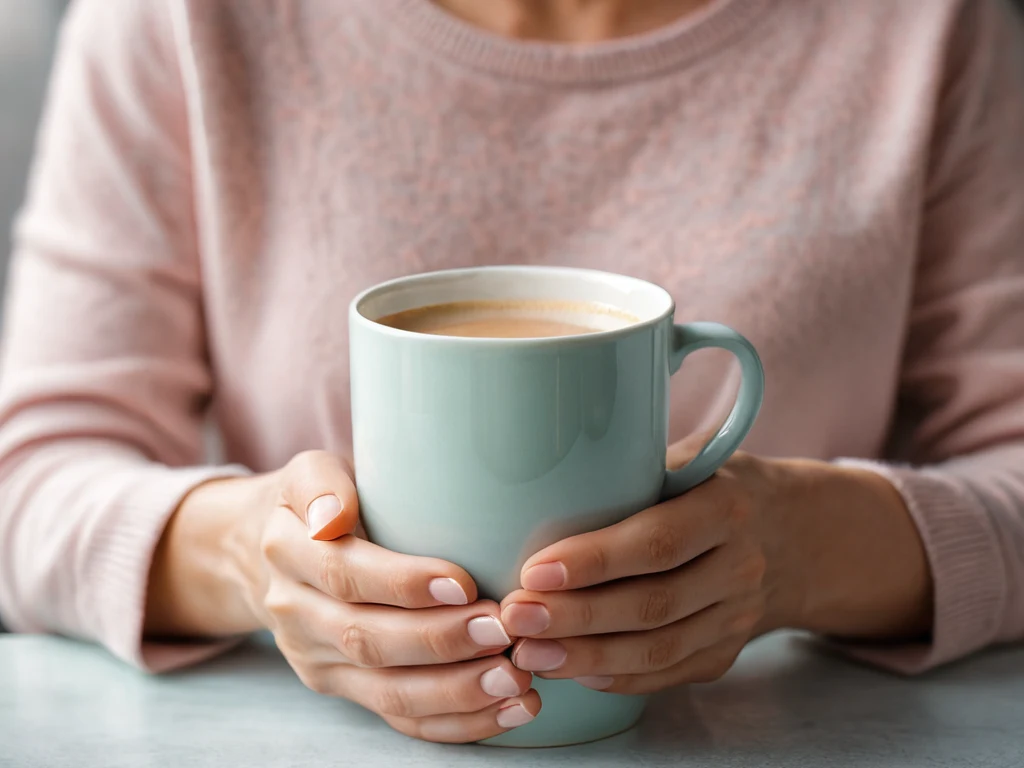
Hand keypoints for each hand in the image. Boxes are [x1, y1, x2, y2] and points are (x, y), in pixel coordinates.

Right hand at [148, 451, 539, 742]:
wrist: (264, 555)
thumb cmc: (316, 504)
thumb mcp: (309, 473)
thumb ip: (320, 484)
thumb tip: (332, 517)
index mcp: (288, 553)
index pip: (344, 575)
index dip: (403, 583)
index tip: (464, 583)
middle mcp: (297, 614)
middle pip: (368, 640)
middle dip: (440, 642)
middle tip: (502, 631)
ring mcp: (318, 661)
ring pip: (387, 692)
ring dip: (455, 692)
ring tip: (514, 678)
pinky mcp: (344, 690)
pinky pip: (400, 719)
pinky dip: (457, 722)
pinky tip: (507, 708)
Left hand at [498, 449, 930, 694]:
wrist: (798, 536)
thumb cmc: (718, 486)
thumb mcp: (691, 459)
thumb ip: (632, 470)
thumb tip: (538, 473)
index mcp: (726, 506)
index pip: (657, 541)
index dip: (593, 561)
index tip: (534, 570)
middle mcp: (739, 566)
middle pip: (652, 604)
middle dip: (575, 617)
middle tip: (514, 618)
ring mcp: (739, 616)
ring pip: (658, 649)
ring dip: (587, 656)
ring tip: (528, 653)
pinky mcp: (728, 651)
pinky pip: (670, 674)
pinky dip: (618, 677)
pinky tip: (572, 671)